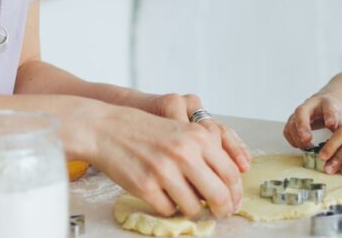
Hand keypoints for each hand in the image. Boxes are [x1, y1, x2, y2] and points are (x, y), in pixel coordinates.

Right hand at [81, 102, 243, 218]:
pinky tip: (161, 193)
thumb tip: (227, 184)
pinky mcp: (146, 186)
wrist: (106, 128)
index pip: (230, 173)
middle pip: (218, 194)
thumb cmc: (144, 130)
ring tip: (182, 197)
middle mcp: (184, 153)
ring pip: (193, 207)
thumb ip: (204, 152)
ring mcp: (164, 170)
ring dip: (191, 208)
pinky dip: (167, 206)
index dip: (235, 193)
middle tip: (219, 212)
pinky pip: (168, 210)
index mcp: (197, 137)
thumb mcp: (181, 131)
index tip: (234, 202)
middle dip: (222, 209)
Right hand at [283, 92, 341, 147]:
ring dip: (296, 137)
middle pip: (301, 112)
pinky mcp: (294, 120)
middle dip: (303, 126)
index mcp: (327, 102)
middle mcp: (310, 105)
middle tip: (306, 139)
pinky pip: (288, 130)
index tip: (331, 124)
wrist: (329, 102)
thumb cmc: (337, 111)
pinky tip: (302, 146)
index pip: (328, 107)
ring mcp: (300, 112)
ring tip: (308, 147)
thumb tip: (340, 148)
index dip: (329, 116)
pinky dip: (292, 139)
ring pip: (292, 122)